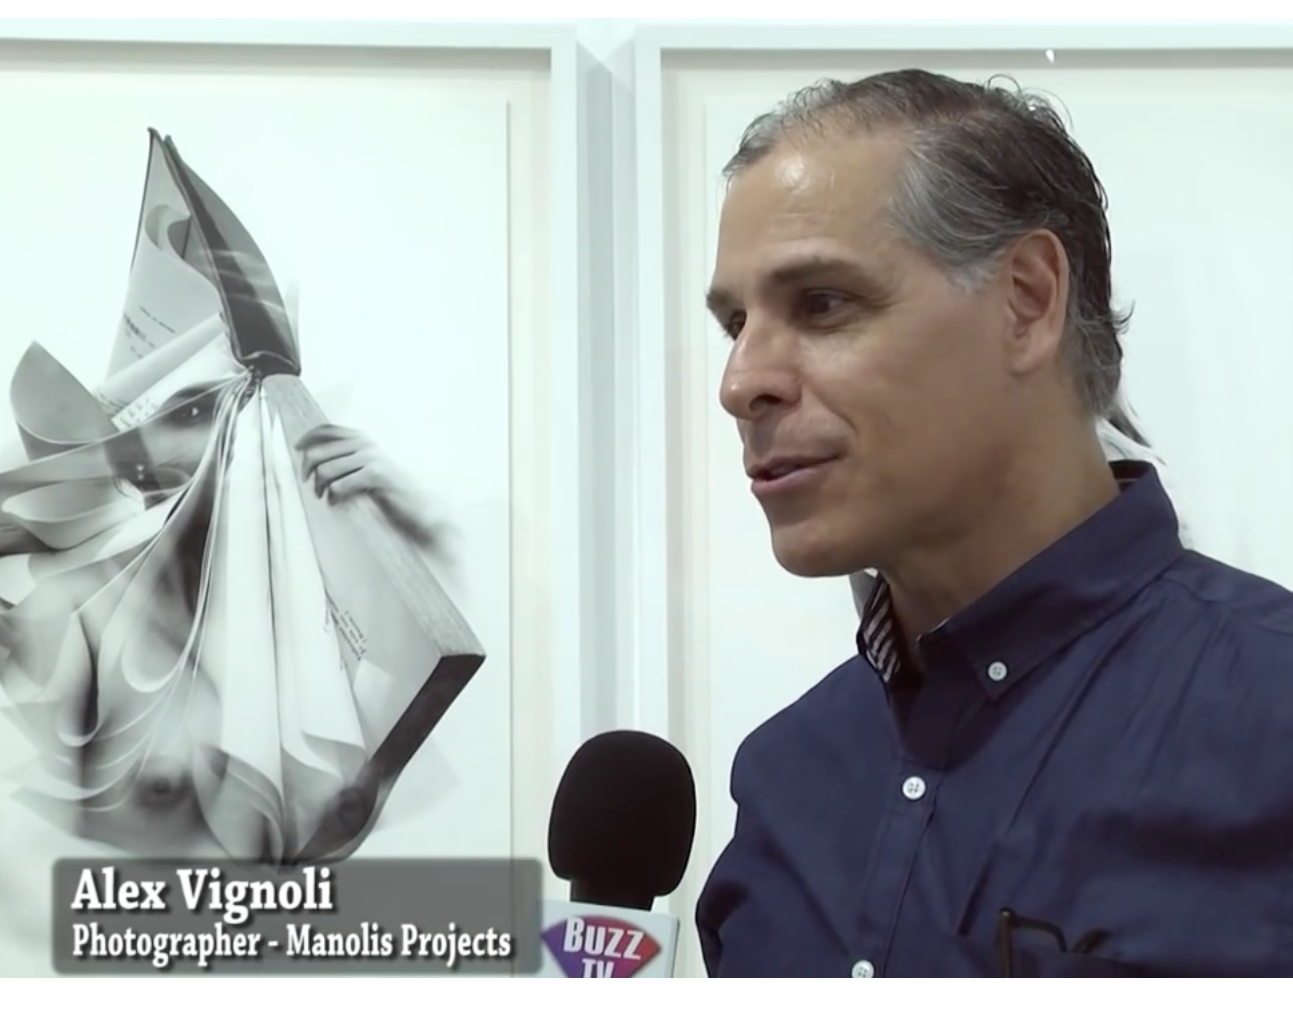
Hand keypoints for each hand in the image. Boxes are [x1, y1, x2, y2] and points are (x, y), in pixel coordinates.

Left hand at [294, 424, 444, 551]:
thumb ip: (343, 458)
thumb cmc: (386, 490)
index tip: (297, 450)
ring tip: (324, 497)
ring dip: (319, 488)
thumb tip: (307, 455)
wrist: (415, 506)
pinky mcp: (375, 474)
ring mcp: (371, 457)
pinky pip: (339, 485)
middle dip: (308, 471)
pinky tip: (337, 503)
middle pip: (319, 452)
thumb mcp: (363, 468)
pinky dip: (333, 497)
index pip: (326, 430)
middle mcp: (365, 444)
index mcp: (361, 439)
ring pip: (326, 470)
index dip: (307, 438)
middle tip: (311, 487)